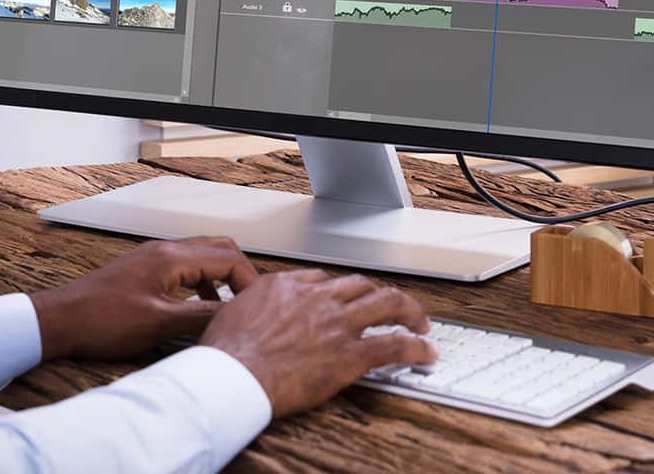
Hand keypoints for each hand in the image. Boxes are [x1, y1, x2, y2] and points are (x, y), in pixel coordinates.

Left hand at [27, 237, 257, 360]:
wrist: (62, 320)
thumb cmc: (102, 322)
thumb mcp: (159, 324)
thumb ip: (201, 317)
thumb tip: (233, 315)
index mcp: (171, 258)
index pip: (229, 258)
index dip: (249, 282)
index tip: (255, 307)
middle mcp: (164, 250)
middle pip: (219, 248)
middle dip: (239, 273)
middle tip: (248, 303)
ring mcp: (153, 257)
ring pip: (202, 256)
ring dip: (219, 278)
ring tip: (227, 308)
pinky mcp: (144, 268)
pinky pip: (184, 267)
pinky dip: (200, 283)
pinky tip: (197, 308)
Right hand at [198, 269, 435, 417]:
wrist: (233, 374)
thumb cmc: (226, 352)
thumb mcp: (233, 314)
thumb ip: (251, 308)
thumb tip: (248, 314)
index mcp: (287, 286)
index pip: (323, 279)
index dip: (338, 290)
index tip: (344, 300)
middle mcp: (318, 298)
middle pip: (361, 284)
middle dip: (379, 294)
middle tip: (390, 305)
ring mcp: (337, 324)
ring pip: (387, 304)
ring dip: (409, 311)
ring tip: (420, 321)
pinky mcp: (350, 355)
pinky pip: (394, 345)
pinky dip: (416, 347)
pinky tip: (426, 351)